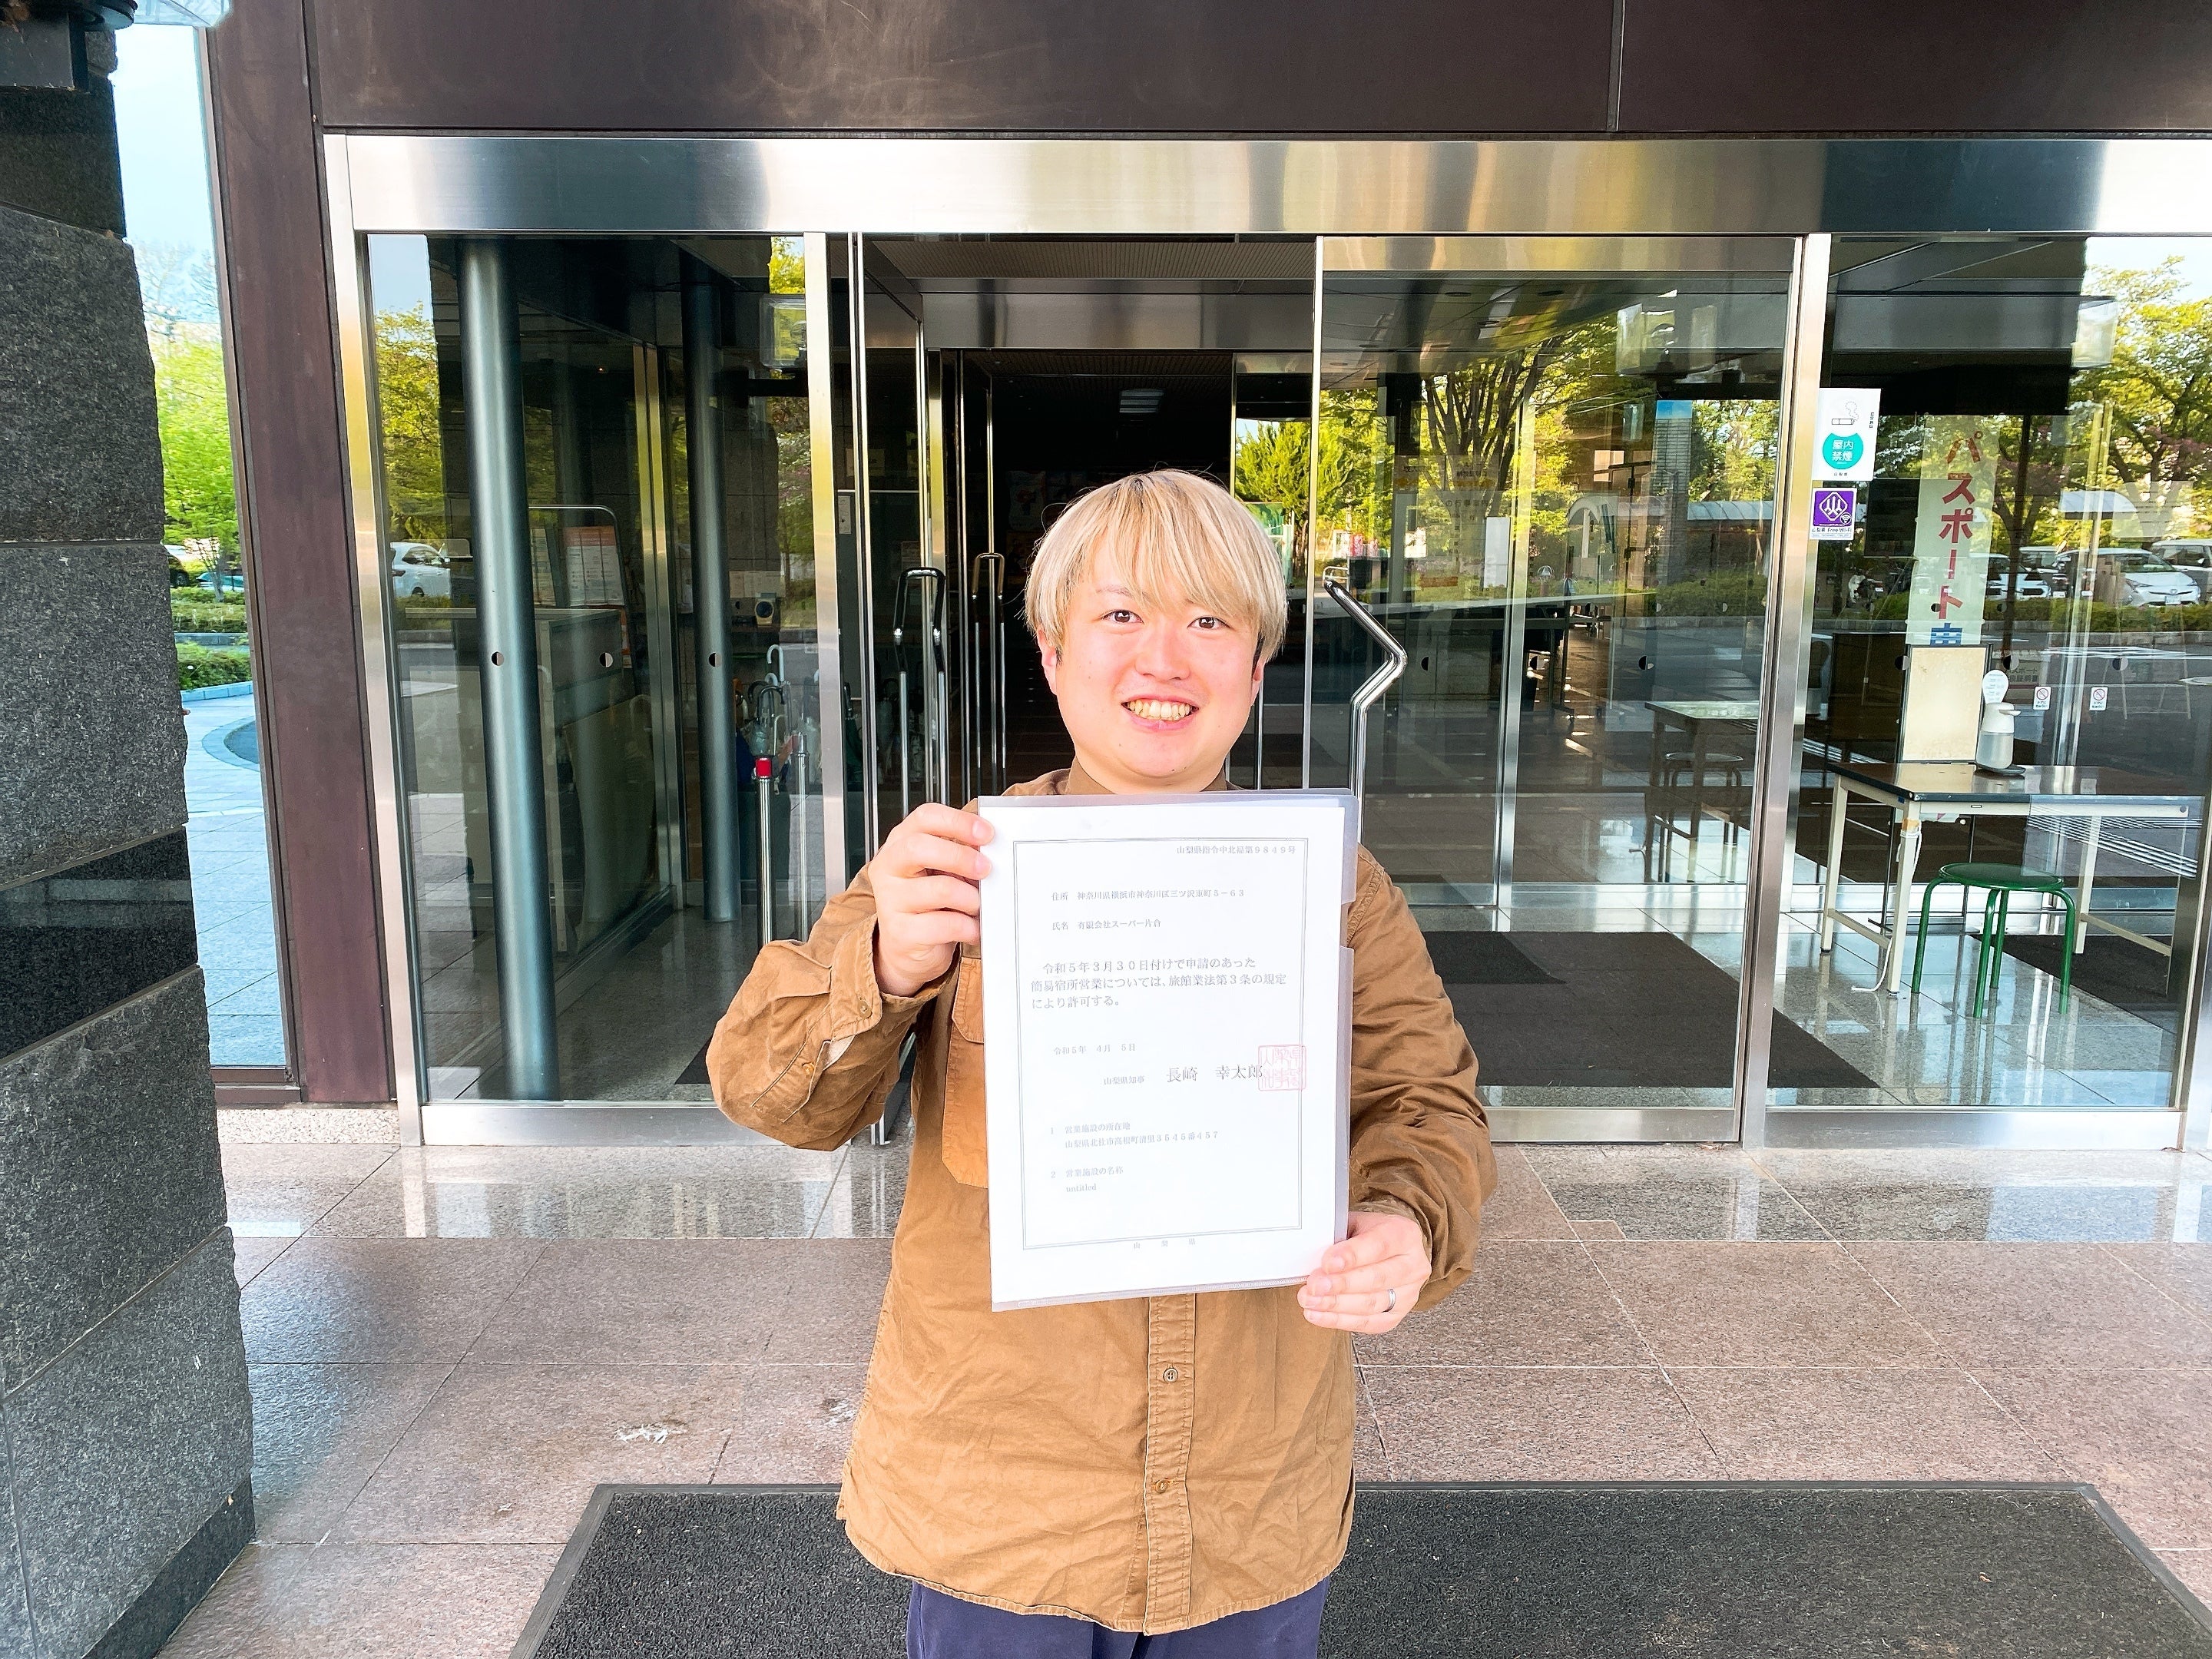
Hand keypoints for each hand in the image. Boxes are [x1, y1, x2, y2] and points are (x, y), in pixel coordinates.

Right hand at [869, 804, 993, 997]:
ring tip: (977, 905)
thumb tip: (991, 851)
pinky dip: (969, 926)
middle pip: (919, 847)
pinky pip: (945, 924)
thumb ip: (959, 856)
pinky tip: (973, 927)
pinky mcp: (901, 932)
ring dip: (971, 897)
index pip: (924, 818)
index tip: (986, 833)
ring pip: (940, 889)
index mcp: (899, 844)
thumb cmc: (928, 905)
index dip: (957, 821)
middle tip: (986, 868)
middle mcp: (889, 868)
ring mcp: (891, 900)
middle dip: (960, 856)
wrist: (908, 950)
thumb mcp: (940, 872)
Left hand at [1298, 1210, 1429, 1332]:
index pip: (1379, 1245)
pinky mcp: (1396, 1316)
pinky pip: (1367, 1323)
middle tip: (1315, 1286)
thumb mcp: (1356, 1224)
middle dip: (1341, 1285)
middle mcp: (1412, 1266)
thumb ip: (1338, 1236)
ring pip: (1371, 1304)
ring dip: (1336, 1305)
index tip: (1328, 1263)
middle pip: (1376, 1279)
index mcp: (1403, 1234)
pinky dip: (1339, 1320)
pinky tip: (1319, 1314)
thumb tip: (1312, 1254)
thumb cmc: (1370, 1235)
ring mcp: (1408, 1294)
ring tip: (1311, 1301)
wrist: (1389, 1251)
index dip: (1352, 1256)